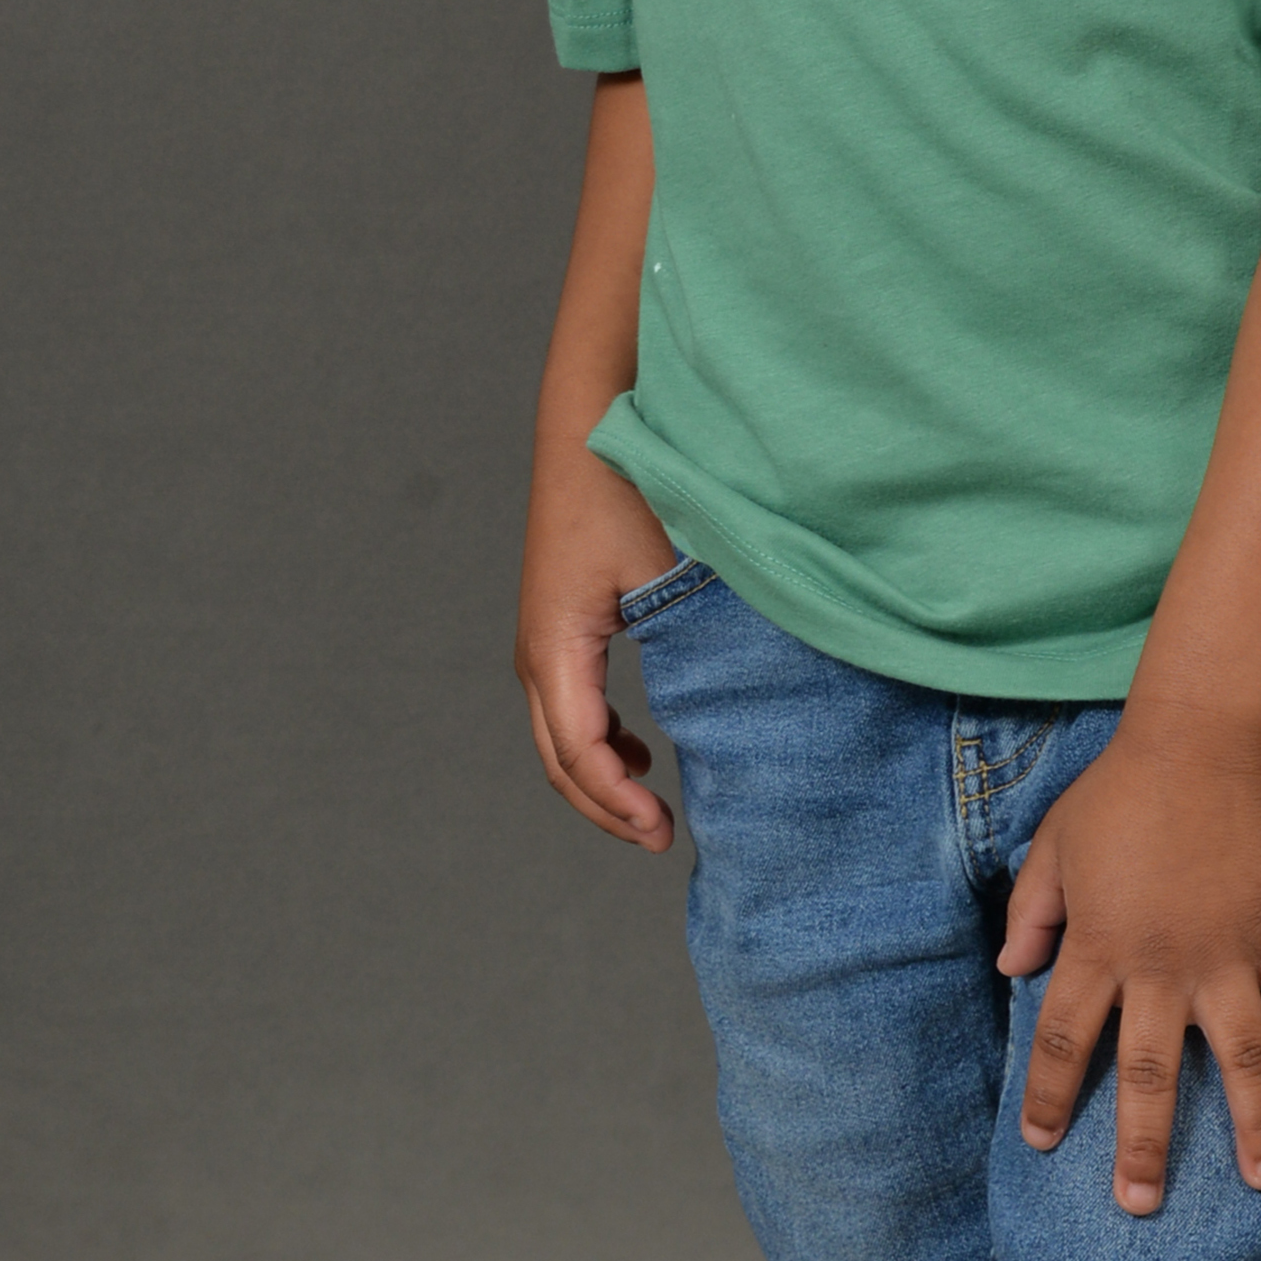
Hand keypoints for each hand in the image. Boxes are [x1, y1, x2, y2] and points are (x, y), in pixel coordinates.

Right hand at [513, 442, 678, 850]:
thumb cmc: (625, 485)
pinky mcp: (560, 624)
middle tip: (661, 839)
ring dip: (600, 779)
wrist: (588, 421)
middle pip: (560, 760)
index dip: (618, 804)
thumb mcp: (661, 569)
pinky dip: (599, 742)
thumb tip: (722, 714)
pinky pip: (569, 705)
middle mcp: (538, 650)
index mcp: (557, 645)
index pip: (579, 753)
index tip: (664, 833)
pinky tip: (640, 752)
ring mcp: (544, 638)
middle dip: (606, 809)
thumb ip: (684, 644)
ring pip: (559, 737)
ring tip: (654, 809)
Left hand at [998, 710, 1260, 1213]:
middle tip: (1139, 1203)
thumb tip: (1011, 968)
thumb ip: (1033, 910)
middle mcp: (1159, 963)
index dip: (1051, 1093)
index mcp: (1098, 943)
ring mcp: (1224, 952)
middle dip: (1143, 1146)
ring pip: (1241, 1060)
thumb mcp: (1055, 843)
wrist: (1198, 738)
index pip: (1064, 1037)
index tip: (1041, 1140)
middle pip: (1148, 1073)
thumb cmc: (1120, 788)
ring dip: (1255, 1124)